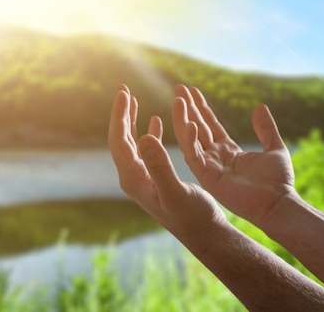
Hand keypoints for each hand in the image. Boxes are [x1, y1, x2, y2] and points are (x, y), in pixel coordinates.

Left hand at [107, 84, 227, 243]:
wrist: (204, 235)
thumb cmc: (192, 217)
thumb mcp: (176, 191)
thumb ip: (160, 166)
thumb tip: (144, 137)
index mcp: (133, 179)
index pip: (119, 141)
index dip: (120, 115)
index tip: (124, 92)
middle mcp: (133, 178)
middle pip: (121, 139)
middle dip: (121, 113)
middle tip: (122, 88)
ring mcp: (142, 178)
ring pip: (131, 143)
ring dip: (131, 120)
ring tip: (131, 99)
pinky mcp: (154, 178)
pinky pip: (145, 150)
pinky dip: (147, 132)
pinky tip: (153, 122)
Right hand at [173, 85, 295, 226]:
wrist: (278, 204)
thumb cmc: (278, 182)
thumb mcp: (274, 148)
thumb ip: (265, 128)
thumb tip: (260, 106)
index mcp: (228, 151)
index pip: (209, 125)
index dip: (201, 108)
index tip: (191, 91)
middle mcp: (215, 157)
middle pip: (197, 127)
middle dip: (187, 108)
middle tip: (179, 88)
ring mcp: (210, 167)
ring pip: (191, 139)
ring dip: (183, 119)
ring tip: (178, 100)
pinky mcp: (208, 177)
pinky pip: (194, 156)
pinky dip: (190, 140)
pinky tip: (190, 124)